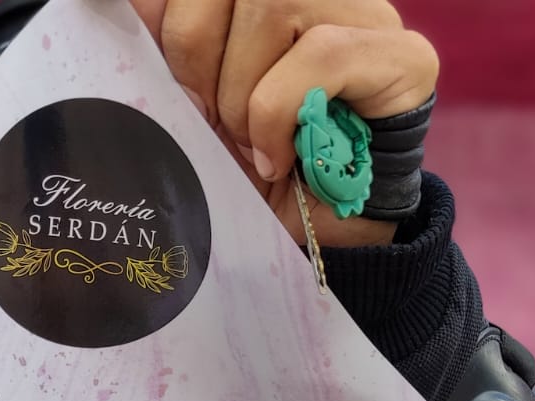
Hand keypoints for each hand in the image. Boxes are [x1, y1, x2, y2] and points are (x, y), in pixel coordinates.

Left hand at [129, 0, 438, 246]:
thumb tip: (131, 4)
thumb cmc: (259, 175)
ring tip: (249, 143)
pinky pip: (322, 54)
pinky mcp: (404, 57)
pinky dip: (279, 115)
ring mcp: (368, 14)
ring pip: (274, 4)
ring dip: (242, 92)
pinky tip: (278, 159)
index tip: (172, 82)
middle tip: (211, 121)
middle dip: (197, 56)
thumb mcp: (197, 108)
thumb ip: (170, 51)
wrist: (322, 244)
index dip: (170, 16)